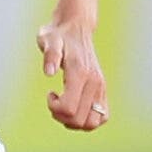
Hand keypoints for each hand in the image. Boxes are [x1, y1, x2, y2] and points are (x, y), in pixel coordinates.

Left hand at [37, 12, 108, 130]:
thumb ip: (50, 54)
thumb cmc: (58, 35)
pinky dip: (87, 119)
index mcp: (81, 74)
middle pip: (79, 121)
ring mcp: (101, 88)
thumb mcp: (48, 39)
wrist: (76, 28)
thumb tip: (48, 72)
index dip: (54, 108)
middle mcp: (95, 83)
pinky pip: (102, 117)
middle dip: (61, 116)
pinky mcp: (103, 91)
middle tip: (54, 100)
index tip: (50, 93)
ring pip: (92, 123)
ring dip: (74, 121)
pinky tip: (75, 106)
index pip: (69, 109)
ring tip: (65, 105)